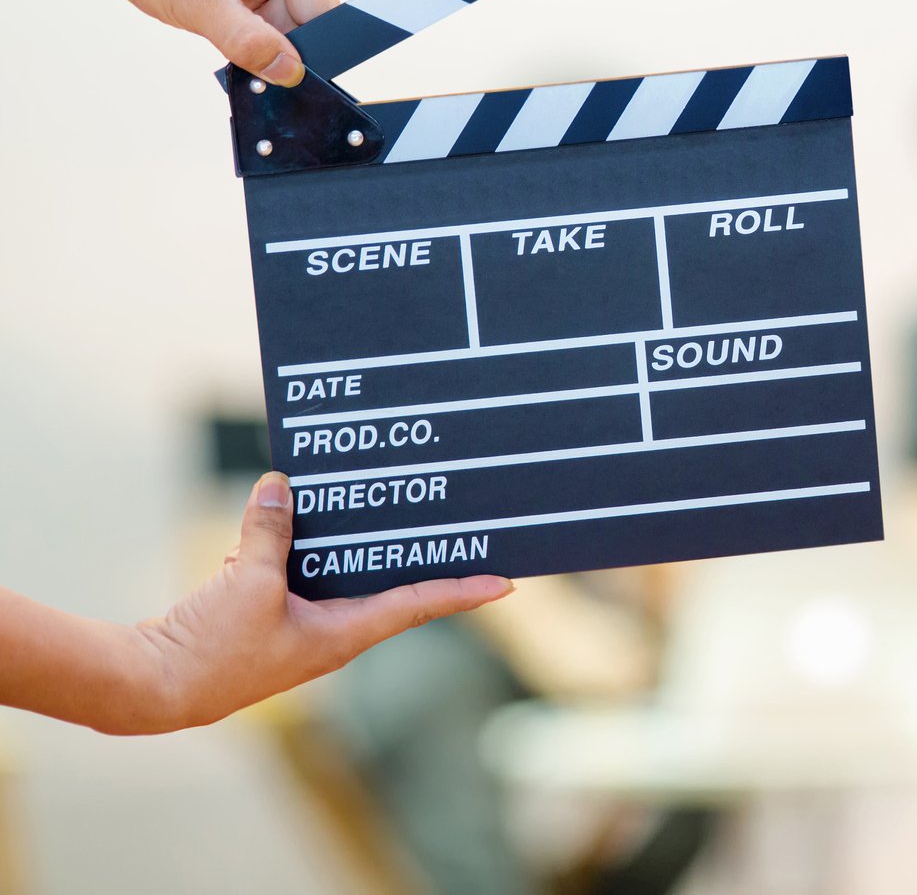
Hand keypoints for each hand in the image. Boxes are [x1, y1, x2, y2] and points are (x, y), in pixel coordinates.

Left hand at [86, 0, 453, 84]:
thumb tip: (292, 75)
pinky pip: (282, 19)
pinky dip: (263, 37)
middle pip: (326, 6)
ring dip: (275, 40)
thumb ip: (249, 43)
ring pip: (304, 20)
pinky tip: (232, 36)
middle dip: (301, 40)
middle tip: (267, 65)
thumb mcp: (198, 2)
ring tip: (227, 37)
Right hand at [131, 473, 510, 731]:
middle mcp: (331, 634)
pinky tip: (293, 514)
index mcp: (343, 635)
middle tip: (456, 522)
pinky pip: (301, 575)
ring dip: (357, 543)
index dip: (462, 591)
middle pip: (387, 586)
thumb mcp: (247, 583)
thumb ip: (270, 533)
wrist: (153, 685)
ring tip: (384, 500)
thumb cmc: (210, 650)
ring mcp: (300, 628)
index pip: (418, 606)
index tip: (506, 583)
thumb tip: (280, 487)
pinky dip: (303, 547)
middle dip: (417, 555)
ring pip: (342, 576)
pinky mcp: (268, 619)